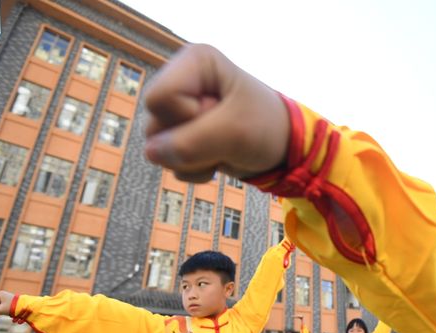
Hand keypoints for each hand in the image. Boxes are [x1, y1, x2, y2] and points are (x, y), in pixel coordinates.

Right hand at [0, 291, 14, 317]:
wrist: (28, 307)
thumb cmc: (14, 307)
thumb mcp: (1, 310)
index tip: (0, 308)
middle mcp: (2, 296)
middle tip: (6, 310)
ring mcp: (6, 299)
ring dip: (3, 312)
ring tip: (10, 311)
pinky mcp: (10, 304)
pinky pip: (4, 310)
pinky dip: (7, 312)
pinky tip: (12, 312)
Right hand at [144, 44, 289, 181]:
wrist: (284, 149)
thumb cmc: (266, 127)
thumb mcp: (234, 133)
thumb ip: (190, 144)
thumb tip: (151, 153)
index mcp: (194, 61)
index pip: (160, 98)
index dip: (187, 116)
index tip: (220, 112)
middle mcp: (181, 81)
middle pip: (155, 124)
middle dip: (191, 140)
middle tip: (225, 130)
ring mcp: (178, 110)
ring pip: (158, 146)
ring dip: (194, 158)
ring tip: (222, 145)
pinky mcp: (180, 134)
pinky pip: (169, 160)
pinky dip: (195, 167)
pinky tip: (217, 155)